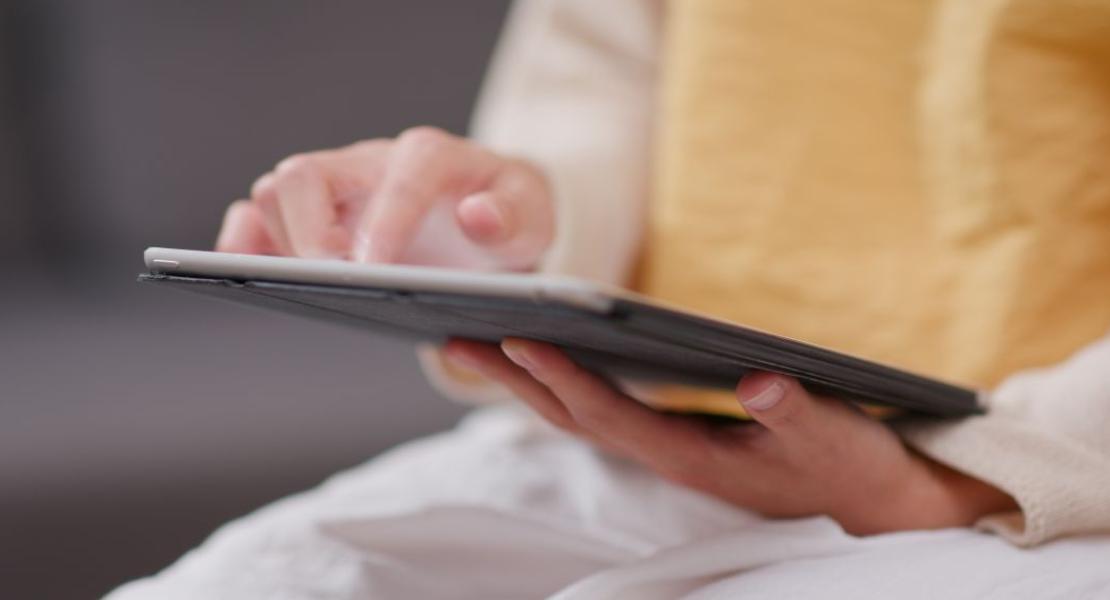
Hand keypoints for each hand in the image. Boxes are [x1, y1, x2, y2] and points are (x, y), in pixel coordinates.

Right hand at [215, 126, 554, 270]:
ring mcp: (335, 186)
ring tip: (307, 286)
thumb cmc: (506, 216)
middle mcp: (371, 162)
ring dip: (280, 241)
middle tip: (335, 281)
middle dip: (312, 231)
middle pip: (308, 173)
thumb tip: (478, 217)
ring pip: (275, 190)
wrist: (489, 215)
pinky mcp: (311, 214)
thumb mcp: (532, 219)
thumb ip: (513, 218)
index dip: (386, 218)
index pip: (402, 173)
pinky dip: (245, 244)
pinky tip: (255, 277)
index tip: (375, 268)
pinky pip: (255, 216)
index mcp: (431, 156)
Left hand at [445, 338, 1017, 535]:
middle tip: (454, 338)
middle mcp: (667, 455)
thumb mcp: (834, 438)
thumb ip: (795, 412)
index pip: (609, 414)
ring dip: (526, 383)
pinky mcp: (676, 439)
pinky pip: (602, 412)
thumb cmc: (851, 468)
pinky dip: (563, 385)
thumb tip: (757, 384)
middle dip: (513, 379)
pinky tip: (545, 361)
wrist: (872, 504)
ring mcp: (668, 449)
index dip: (562, 377)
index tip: (515, 339)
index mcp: (692, 456)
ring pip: (580, 416)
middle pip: (572, 415)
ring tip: (477, 343)